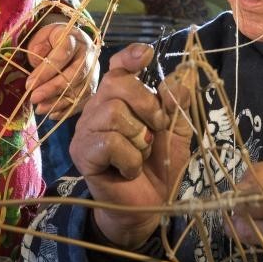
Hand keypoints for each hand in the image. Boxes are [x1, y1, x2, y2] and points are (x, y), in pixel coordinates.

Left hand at [26, 22, 98, 116]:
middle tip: (34, 98)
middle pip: (74, 74)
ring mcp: (93, 72)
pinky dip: (67, 110)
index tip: (29, 84)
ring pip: (79, 90)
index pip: (63, 53)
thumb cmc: (52, 41)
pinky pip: (83, 101)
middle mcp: (88, 55)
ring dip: (58, 102)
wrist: (71, 43)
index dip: (46, 70)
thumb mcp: (42, 36)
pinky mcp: (93, 86)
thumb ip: (38, 46)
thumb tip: (38, 61)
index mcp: (75, 38)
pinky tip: (53, 114)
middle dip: (52, 89)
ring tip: (40, 109)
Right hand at [69, 43, 194, 249]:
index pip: (118, 66)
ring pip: (113, 113)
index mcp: (120, 97)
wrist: (148, 207)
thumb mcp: (176, 132)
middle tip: (157, 129)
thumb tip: (181, 78)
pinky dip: (130, 159)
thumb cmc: (159, 166)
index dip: (130, 56)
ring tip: (141, 154)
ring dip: (139, 138)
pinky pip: (109, 142)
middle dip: (147, 105)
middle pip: (117, 84)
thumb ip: (177, 105)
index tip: (147, 54)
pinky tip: (129, 170)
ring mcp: (86, 129)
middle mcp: (98, 107)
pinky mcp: (82, 152)